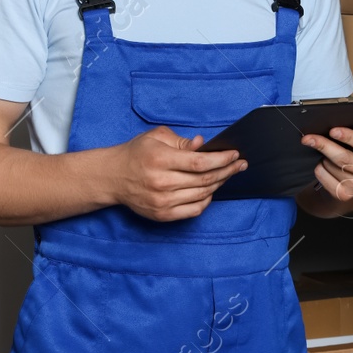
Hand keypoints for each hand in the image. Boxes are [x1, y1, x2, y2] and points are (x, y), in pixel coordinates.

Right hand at [113, 126, 246, 221]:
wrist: (112, 177)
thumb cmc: (137, 153)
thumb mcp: (157, 138)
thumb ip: (182, 142)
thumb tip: (203, 145)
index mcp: (160, 160)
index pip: (200, 163)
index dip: (222, 159)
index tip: (235, 155)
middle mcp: (161, 183)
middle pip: (205, 180)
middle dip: (227, 171)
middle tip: (240, 165)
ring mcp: (162, 202)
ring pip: (202, 195)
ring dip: (220, 184)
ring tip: (228, 174)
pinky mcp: (162, 215)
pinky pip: (194, 210)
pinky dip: (207, 200)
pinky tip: (212, 190)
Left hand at [301, 126, 352, 206]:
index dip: (349, 137)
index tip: (334, 130)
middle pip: (344, 159)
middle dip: (325, 146)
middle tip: (310, 138)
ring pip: (332, 167)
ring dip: (323, 156)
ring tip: (324, 149)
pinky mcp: (344, 194)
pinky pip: (323, 177)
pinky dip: (319, 168)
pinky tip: (324, 163)